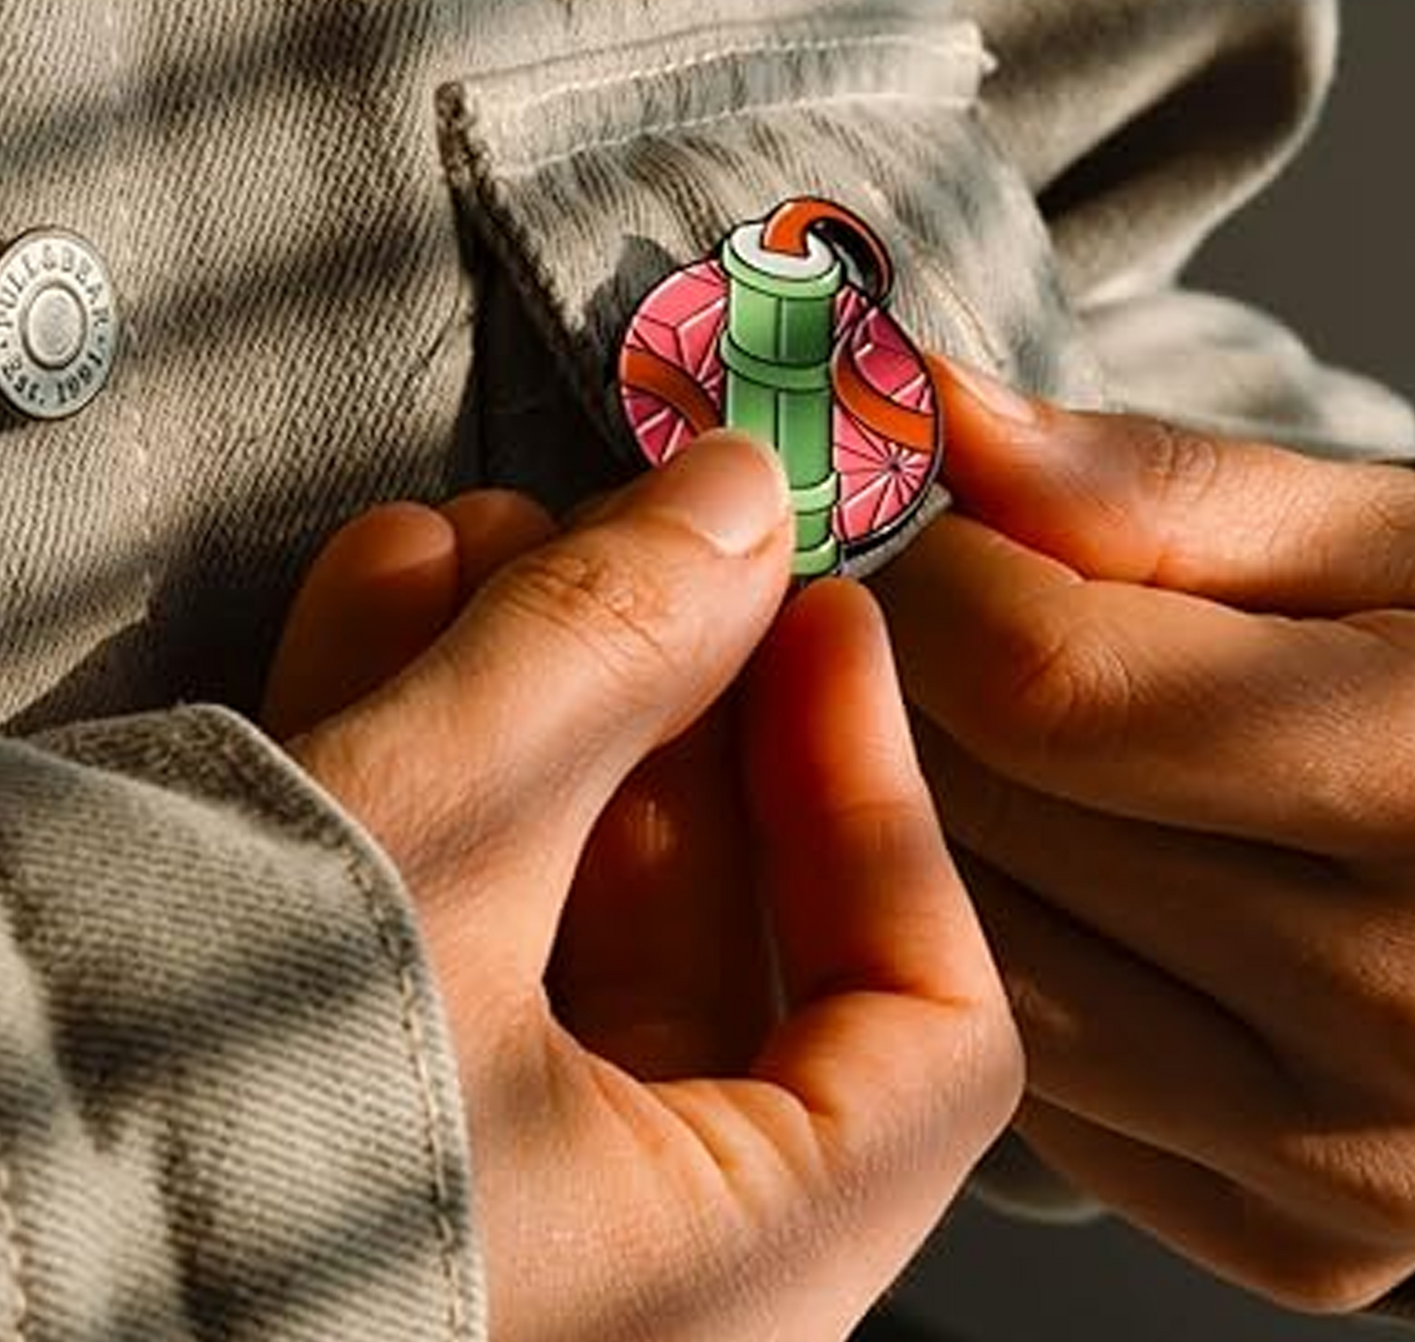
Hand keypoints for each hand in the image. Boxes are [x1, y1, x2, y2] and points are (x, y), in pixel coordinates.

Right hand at [262, 432, 1021, 1341]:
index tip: (821, 619)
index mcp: (711, 1290)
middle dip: (660, 711)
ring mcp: (460, 1212)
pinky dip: (408, 773)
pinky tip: (380, 608)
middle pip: (714, 947)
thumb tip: (737, 507)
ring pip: (553, 930)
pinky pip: (426, 949)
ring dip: (521, 711)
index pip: (922, 1039)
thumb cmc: (136, 1143)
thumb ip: (595, 667)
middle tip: (636, 547)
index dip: (877, 798)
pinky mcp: (328, 1146)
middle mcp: (611, 1289)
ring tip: (485, 541)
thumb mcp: (406, 854)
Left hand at [875, 359, 1414, 1313]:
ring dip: (928, 832)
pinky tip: (1051, 881)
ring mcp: (1346, 1156)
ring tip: (983, 745)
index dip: (934, 583)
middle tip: (928, 625)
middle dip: (912, 694)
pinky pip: (1039, 1085)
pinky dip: (1001, 972)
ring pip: (982, 961)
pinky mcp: (1294, 1233)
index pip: (1044, 683)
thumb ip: (1159, 486)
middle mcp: (1403, 1004)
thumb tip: (946, 421)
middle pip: (992, 822)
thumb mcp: (1398, 541)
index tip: (922, 533)